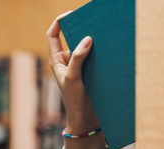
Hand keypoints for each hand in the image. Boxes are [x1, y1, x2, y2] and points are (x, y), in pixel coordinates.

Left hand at [47, 11, 107, 148]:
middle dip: (81, 28)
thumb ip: (77, 59)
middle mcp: (67, 61)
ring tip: (104, 33)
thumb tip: (86, 39)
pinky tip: (111, 47)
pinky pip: (96, 56)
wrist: (86, 119)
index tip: (70, 14)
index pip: (53, 36)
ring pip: (86, 46)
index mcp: (56, 60)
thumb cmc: (74, 101)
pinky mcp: (91, 71)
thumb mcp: (73, 79)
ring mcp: (79, 65)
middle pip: (72, 37)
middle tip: (95, 22)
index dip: (58, 23)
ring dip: (94, 40)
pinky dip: (102, 50)